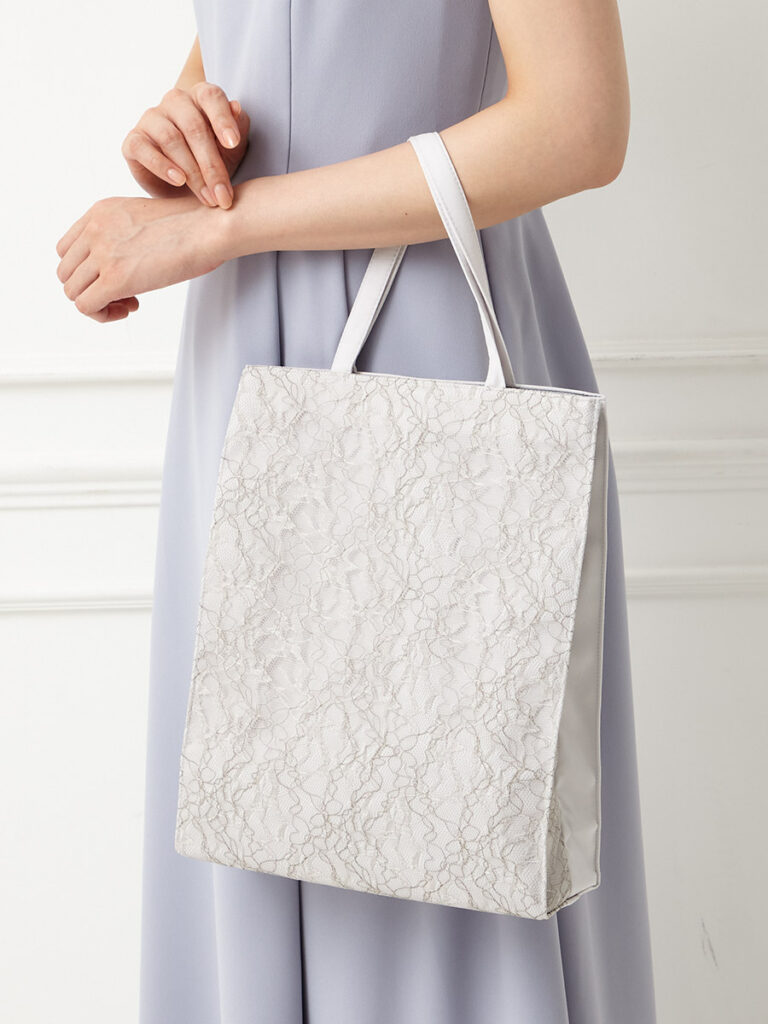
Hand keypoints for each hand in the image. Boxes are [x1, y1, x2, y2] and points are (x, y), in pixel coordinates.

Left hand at [55, 192, 228, 321]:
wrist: (210, 227)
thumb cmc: (193, 225)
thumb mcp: (145, 219)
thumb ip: (124, 235)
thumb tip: (125, 263)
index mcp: (100, 212)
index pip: (68, 249)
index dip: (88, 270)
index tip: (116, 275)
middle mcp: (94, 230)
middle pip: (67, 272)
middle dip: (92, 287)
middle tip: (125, 293)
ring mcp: (103, 254)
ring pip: (72, 291)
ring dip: (98, 303)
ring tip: (128, 302)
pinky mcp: (115, 279)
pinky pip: (86, 307)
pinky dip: (102, 315)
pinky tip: (128, 309)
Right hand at [121, 83, 249, 209]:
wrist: (182, 186)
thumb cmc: (212, 160)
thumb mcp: (232, 148)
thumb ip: (238, 126)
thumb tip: (236, 107)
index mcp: (200, 97)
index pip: (210, 97)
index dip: (222, 119)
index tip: (233, 144)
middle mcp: (175, 102)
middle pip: (193, 127)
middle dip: (211, 165)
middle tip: (223, 194)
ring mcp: (151, 119)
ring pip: (171, 139)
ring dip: (193, 173)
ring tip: (207, 198)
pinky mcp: (134, 141)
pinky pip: (143, 149)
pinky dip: (161, 166)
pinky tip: (178, 180)